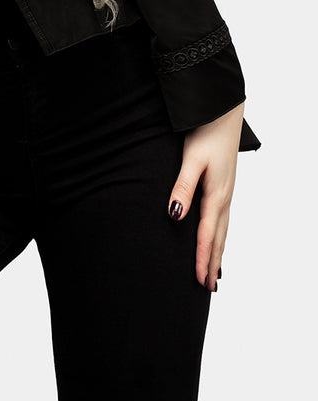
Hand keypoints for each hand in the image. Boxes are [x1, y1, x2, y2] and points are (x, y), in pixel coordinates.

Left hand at [167, 102, 244, 292]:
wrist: (223, 111)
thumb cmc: (205, 132)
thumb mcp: (191, 159)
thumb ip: (182, 187)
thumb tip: (175, 216)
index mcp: (216, 195)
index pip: (207, 235)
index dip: (202, 259)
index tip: (199, 282)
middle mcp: (224, 197)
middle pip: (218, 238)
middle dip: (212, 263)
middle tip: (208, 289)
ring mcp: (226, 192)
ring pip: (222, 230)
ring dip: (218, 252)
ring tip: (214, 274)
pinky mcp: (224, 185)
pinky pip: (223, 219)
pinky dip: (220, 236)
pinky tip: (217, 238)